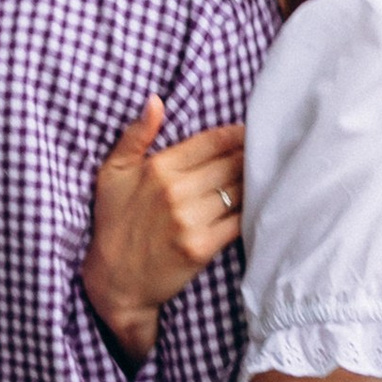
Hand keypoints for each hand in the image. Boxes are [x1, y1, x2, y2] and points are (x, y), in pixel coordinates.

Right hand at [83, 100, 245, 363]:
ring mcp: (190, 220)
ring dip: (256, 183)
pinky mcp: (202, 247)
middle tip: (268, 153)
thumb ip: (135, 135)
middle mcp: (176, 191)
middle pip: (231, 164)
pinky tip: (260, 205)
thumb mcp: (112, 173)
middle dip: (251, 157)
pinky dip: (252, 211)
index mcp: (159, 168)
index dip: (237, 135)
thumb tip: (155, 100)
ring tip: (269, 176)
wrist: (115, 281)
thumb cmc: (113, 223)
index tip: (250, 134)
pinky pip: (239, 221)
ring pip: (239, 191)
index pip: (211, 142)